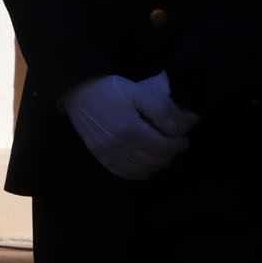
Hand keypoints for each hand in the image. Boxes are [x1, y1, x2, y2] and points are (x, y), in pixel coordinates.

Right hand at [61, 74, 189, 180]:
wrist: (77, 92)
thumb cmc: (108, 89)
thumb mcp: (136, 91)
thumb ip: (158, 110)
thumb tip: (175, 130)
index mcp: (130, 129)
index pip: (162, 147)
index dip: (177, 146)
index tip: (183, 140)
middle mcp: (119, 146)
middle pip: (153, 160)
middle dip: (170, 155)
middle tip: (175, 147)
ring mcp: (108, 154)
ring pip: (140, 170)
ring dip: (156, 165)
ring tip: (162, 155)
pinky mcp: (100, 157)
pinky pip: (124, 173)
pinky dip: (139, 173)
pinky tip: (145, 166)